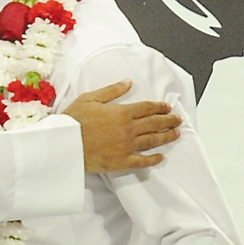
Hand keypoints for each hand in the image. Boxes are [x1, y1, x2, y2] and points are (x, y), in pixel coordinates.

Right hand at [63, 80, 181, 172]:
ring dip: (166, 137)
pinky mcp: (121, 162)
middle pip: (154, 123)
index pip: (147, 108)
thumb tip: (128, 82)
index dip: (160, 107)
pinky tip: (161, 157)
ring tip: (176, 134)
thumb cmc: (73, 121)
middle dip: (169, 121)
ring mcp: (126, 146)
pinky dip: (153, 159)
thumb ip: (112, 91)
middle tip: (178, 120)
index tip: (167, 107)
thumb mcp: (90, 98)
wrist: (65, 144)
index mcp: (122, 112)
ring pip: (152, 141)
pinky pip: (142, 161)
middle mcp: (128, 129)